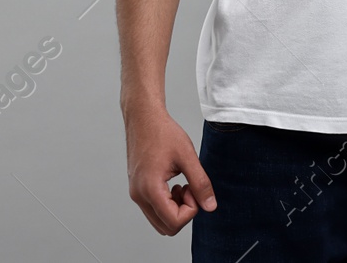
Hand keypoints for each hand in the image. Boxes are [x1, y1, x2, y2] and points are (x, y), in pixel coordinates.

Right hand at [124, 105, 216, 234]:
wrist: (143, 118)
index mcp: (150, 188)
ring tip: (183, 185)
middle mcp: (139, 195)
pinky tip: (174, 183)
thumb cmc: (162, 132)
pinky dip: (168, 203)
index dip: (191, 210)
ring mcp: (136, 193)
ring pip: (160, 221)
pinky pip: (154, 210)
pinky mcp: (137, 189)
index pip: (174, 221)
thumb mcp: (188, 156)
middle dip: (184, 212)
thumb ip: (200, 183)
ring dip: (176, 209)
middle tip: (190, 188)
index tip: (194, 188)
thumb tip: (210, 206)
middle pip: (166, 227)